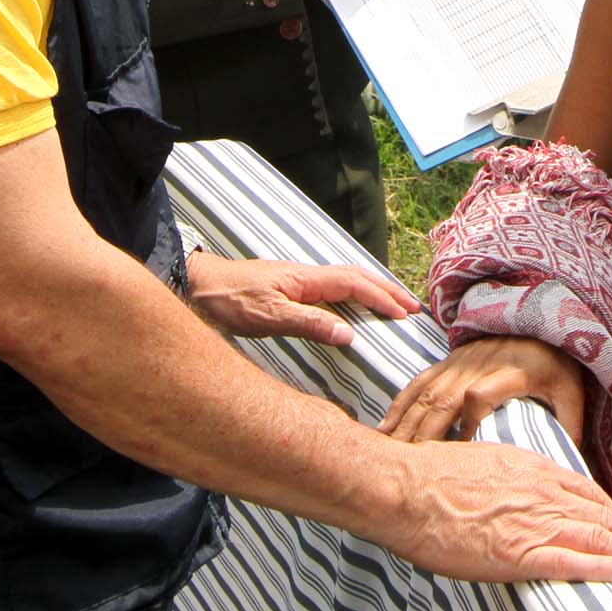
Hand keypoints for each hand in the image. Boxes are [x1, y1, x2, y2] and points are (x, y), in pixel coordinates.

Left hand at [186, 250, 415, 346]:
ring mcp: (300, 280)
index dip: (382, 298)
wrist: (198, 286)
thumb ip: (310, 323)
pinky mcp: (291, 288)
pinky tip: (356, 307)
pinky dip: (355, 295)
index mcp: (307, 278)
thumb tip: (350, 335)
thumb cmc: (229, 300)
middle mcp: (308, 275)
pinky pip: (334, 289)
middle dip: (387, 291)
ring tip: (395, 305)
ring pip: (347, 281)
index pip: (355, 285)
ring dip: (374, 291)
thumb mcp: (269, 316)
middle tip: (413, 307)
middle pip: (357, 277)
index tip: (404, 314)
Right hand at [362, 437, 611, 585]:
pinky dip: (600, 568)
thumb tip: (518, 496)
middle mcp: (541, 493)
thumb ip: (511, 479)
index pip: (589, 494)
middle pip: (601, 516)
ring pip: (596, 537)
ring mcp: (531, 522)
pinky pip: (569, 560)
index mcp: (533, 470)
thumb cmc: (432, 478)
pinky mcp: (516, 551)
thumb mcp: (484, 464)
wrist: (405, 489)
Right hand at [382, 336, 589, 449]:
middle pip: (442, 400)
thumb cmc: (557, 365)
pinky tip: (385, 428)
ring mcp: (458, 363)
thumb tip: (569, 466)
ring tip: (388, 454)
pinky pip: (419, 383)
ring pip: (425, 394)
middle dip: (422, 435)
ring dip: (405, 424)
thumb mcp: (572, 392)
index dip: (467, 424)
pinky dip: (400, 405)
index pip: (479, 396)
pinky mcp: (448, 362)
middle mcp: (478, 366)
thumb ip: (571, 425)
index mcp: (510, 373)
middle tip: (406, 469)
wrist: (540, 320)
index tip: (462, 453)